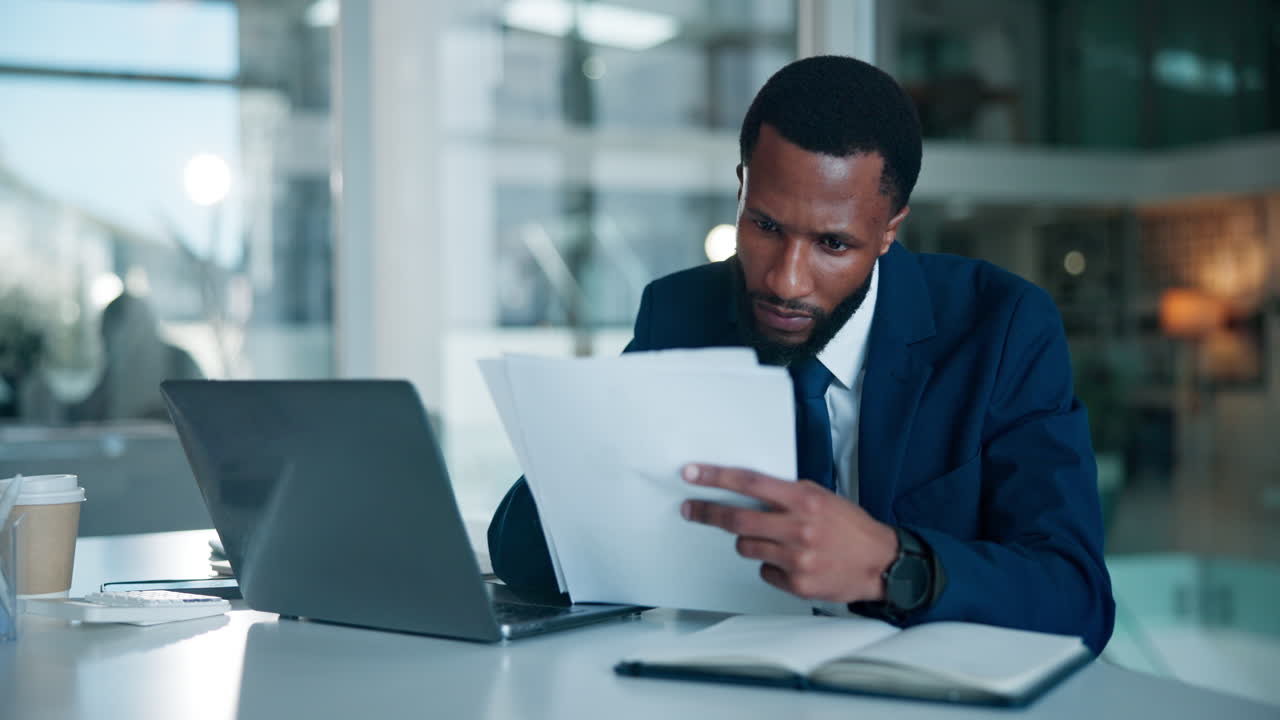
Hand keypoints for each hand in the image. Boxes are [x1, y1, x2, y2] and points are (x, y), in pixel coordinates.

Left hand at [680, 463, 898, 603]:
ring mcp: (796, 558)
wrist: (881, 563)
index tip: (692, 474)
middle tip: (691, 510)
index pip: (751, 483)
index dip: (717, 477)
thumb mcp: (821, 497)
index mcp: (804, 499)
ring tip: (774, 540)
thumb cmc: (851, 527)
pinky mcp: (797, 583)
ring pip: (746, 546)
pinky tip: (793, 561)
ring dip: (749, 541)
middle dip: (708, 513)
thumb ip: (787, 495)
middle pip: (737, 519)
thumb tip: (749, 491)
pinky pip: (764, 570)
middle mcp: (798, 527)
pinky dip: (771, 565)